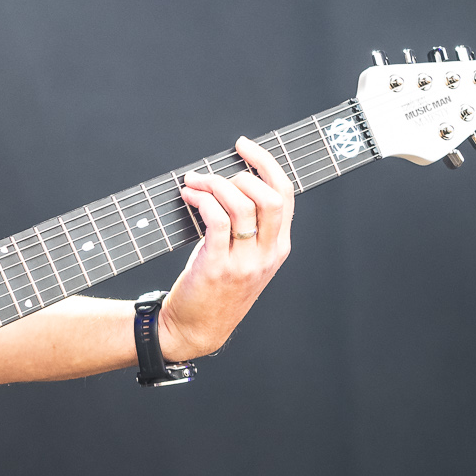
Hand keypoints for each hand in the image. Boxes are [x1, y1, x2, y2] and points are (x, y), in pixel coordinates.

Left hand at [157, 136, 294, 361]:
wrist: (197, 330)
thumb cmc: (216, 288)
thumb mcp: (245, 258)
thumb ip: (248, 227)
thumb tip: (229, 179)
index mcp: (278, 248)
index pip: (285, 195)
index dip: (267, 163)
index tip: (244, 146)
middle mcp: (266, 254)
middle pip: (270, 197)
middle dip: (242, 172)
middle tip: (214, 173)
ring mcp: (244, 263)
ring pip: (241, 205)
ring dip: (214, 184)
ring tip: (193, 182)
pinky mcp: (217, 268)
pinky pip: (216, 221)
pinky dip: (202, 200)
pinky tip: (189, 196)